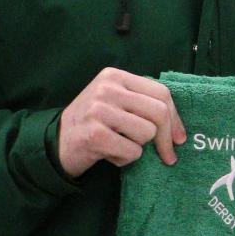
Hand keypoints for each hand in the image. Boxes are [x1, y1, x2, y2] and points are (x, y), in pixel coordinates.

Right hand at [57, 68, 184, 177]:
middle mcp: (106, 89)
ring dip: (137, 147)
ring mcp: (98, 110)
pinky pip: (132, 151)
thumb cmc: (92, 124)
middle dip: (166, 138)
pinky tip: (109, 154)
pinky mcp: (94, 134)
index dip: (175, 118)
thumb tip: (179, 131)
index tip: (179, 138)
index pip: (161, 93)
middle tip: (168, 156)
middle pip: (158, 112)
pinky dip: (125, 158)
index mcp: (115, 76)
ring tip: (118, 145)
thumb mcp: (115, 103)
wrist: (54, 143)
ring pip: (147, 133)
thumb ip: (142, 105)